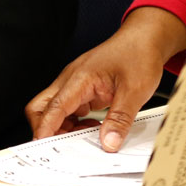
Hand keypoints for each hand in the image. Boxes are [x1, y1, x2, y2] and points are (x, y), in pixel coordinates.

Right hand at [26, 7, 185, 148]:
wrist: (145, 38)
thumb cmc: (138, 54)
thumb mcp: (135, 91)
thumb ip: (120, 119)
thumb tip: (109, 142)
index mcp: (79, 78)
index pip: (53, 107)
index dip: (46, 129)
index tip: (42, 146)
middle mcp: (71, 80)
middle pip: (40, 107)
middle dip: (45, 129)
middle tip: (62, 147)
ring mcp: (75, 84)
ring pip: (53, 110)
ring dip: (63, 128)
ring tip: (84, 138)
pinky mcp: (83, 89)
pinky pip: (69, 109)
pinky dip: (74, 123)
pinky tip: (92, 127)